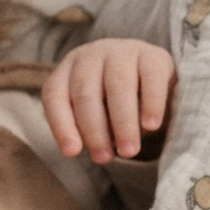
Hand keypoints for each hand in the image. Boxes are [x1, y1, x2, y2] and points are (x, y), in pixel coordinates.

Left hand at [42, 36, 174, 162]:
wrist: (154, 75)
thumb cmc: (114, 101)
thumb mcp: (94, 112)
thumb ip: (86, 129)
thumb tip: (91, 152)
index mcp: (68, 69)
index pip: (55, 95)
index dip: (62, 125)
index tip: (72, 153)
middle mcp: (92, 56)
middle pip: (86, 93)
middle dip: (94, 130)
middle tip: (104, 158)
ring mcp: (123, 51)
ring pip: (118, 86)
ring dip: (122, 122)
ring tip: (128, 151)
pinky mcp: (154, 55)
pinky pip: (151, 79)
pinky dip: (151, 104)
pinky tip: (151, 126)